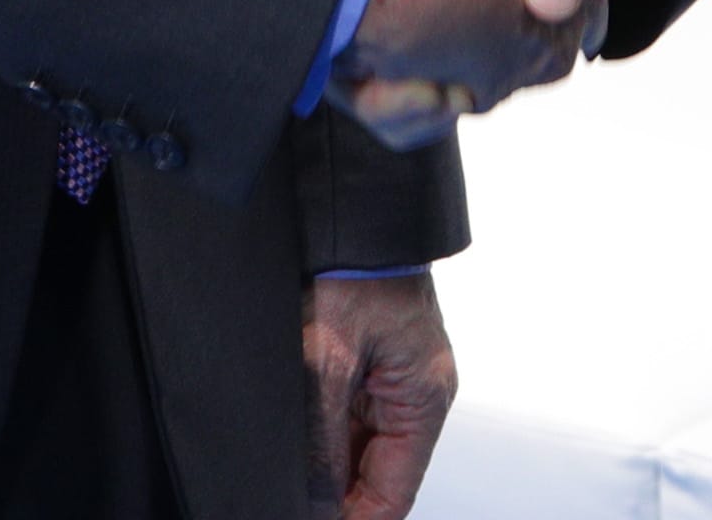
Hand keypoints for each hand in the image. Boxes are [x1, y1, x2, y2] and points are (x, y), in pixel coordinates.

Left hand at [303, 271, 456, 519]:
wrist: (349, 219)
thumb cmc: (350, 273)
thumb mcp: (327, 367)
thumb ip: (322, 445)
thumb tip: (314, 506)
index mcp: (423, 400)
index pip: (394, 495)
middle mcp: (418, 396)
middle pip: (377, 476)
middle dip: (334, 494)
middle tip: (289, 497)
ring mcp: (396, 381)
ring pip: (360, 450)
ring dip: (326, 463)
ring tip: (287, 467)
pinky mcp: (374, 366)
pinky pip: (350, 418)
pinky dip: (323, 434)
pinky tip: (296, 435)